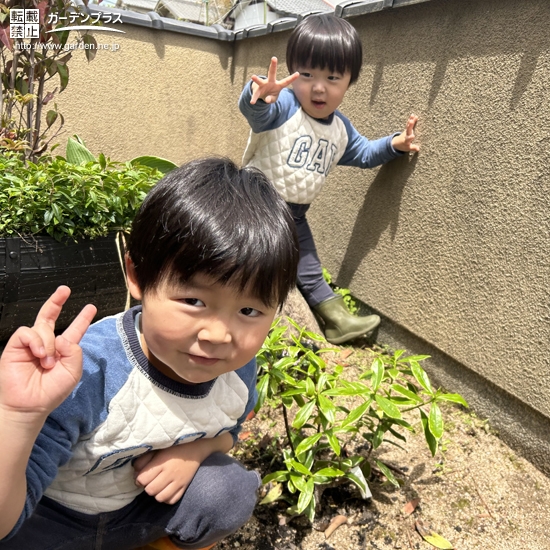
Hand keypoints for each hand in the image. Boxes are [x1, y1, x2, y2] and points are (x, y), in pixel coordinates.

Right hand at [0, 286, 96, 419]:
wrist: (29, 404)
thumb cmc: (50, 392)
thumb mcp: (72, 372)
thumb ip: (75, 352)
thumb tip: (63, 337)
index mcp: (63, 350)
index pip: (74, 330)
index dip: (82, 318)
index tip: (91, 307)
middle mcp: (47, 344)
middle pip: (50, 316)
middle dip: (57, 301)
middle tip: (65, 290)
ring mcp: (31, 344)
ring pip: (42, 327)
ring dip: (48, 344)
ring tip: (47, 362)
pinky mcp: (16, 346)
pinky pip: (27, 332)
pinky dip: (36, 341)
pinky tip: (39, 354)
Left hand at [133, 434, 232, 503]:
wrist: (196, 447)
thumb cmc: (175, 446)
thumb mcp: (158, 449)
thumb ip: (145, 459)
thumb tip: (135, 471)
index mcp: (161, 462)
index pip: (143, 479)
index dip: (139, 478)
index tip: (141, 475)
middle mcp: (170, 474)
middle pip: (150, 490)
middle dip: (147, 486)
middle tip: (150, 480)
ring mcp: (178, 482)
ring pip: (160, 497)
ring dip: (156, 493)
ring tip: (158, 486)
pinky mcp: (185, 486)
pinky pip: (172, 500)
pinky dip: (167, 498)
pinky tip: (166, 490)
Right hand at [250, 56, 298, 104]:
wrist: (263, 96)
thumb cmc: (271, 95)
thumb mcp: (273, 99)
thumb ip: (271, 99)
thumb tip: (267, 100)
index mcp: (278, 85)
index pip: (286, 81)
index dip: (292, 78)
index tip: (298, 73)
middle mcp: (270, 82)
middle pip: (272, 73)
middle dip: (273, 66)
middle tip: (274, 58)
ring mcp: (263, 85)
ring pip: (260, 81)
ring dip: (257, 79)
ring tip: (253, 77)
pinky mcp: (257, 91)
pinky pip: (255, 95)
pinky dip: (254, 99)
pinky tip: (252, 102)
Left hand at [391, 114, 419, 152]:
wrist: (396, 142)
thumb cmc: (403, 146)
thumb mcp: (407, 148)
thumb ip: (413, 148)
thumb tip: (418, 149)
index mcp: (406, 141)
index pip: (408, 139)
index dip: (410, 138)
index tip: (412, 136)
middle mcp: (406, 135)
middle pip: (408, 130)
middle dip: (409, 126)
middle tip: (411, 121)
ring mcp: (406, 131)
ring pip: (408, 126)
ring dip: (411, 121)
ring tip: (413, 116)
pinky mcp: (407, 128)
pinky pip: (409, 124)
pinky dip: (411, 119)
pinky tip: (413, 115)